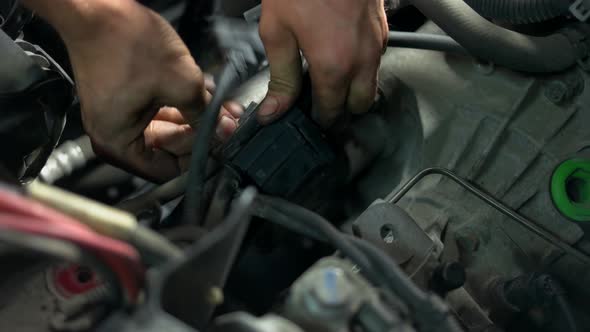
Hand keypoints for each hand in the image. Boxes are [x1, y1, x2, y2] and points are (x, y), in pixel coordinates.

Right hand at [25, 0, 240, 180]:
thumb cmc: (123, 42)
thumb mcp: (180, 84)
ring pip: (168, 126)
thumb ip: (205, 114)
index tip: (219, 148)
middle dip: (201, 134)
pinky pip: (159, 109)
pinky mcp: (125, 96)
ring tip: (224, 108)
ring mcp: (120, 115)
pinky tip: (207, 95)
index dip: (197, 159)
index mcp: (118, 142)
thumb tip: (223, 130)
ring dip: (197, 117)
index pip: (168, 170)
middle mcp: (115, 134)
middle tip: (227, 124)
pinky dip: (182, 104)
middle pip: (169, 148)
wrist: (96, 8)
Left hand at [258, 0, 387, 126]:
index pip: (331, 113)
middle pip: (359, 107)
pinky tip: (339, 54)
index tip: (305, 120)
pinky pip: (375, 62)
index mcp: (334, 67)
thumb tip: (275, 111)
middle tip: (319, 102)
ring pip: (371, 85)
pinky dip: (361, 67)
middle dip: (340, 110)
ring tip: (327, 77)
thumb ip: (280, 77)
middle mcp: (361, 61)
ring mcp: (376, 45)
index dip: (317, 121)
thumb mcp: (278, 32)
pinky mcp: (382, 30)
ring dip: (353, 90)